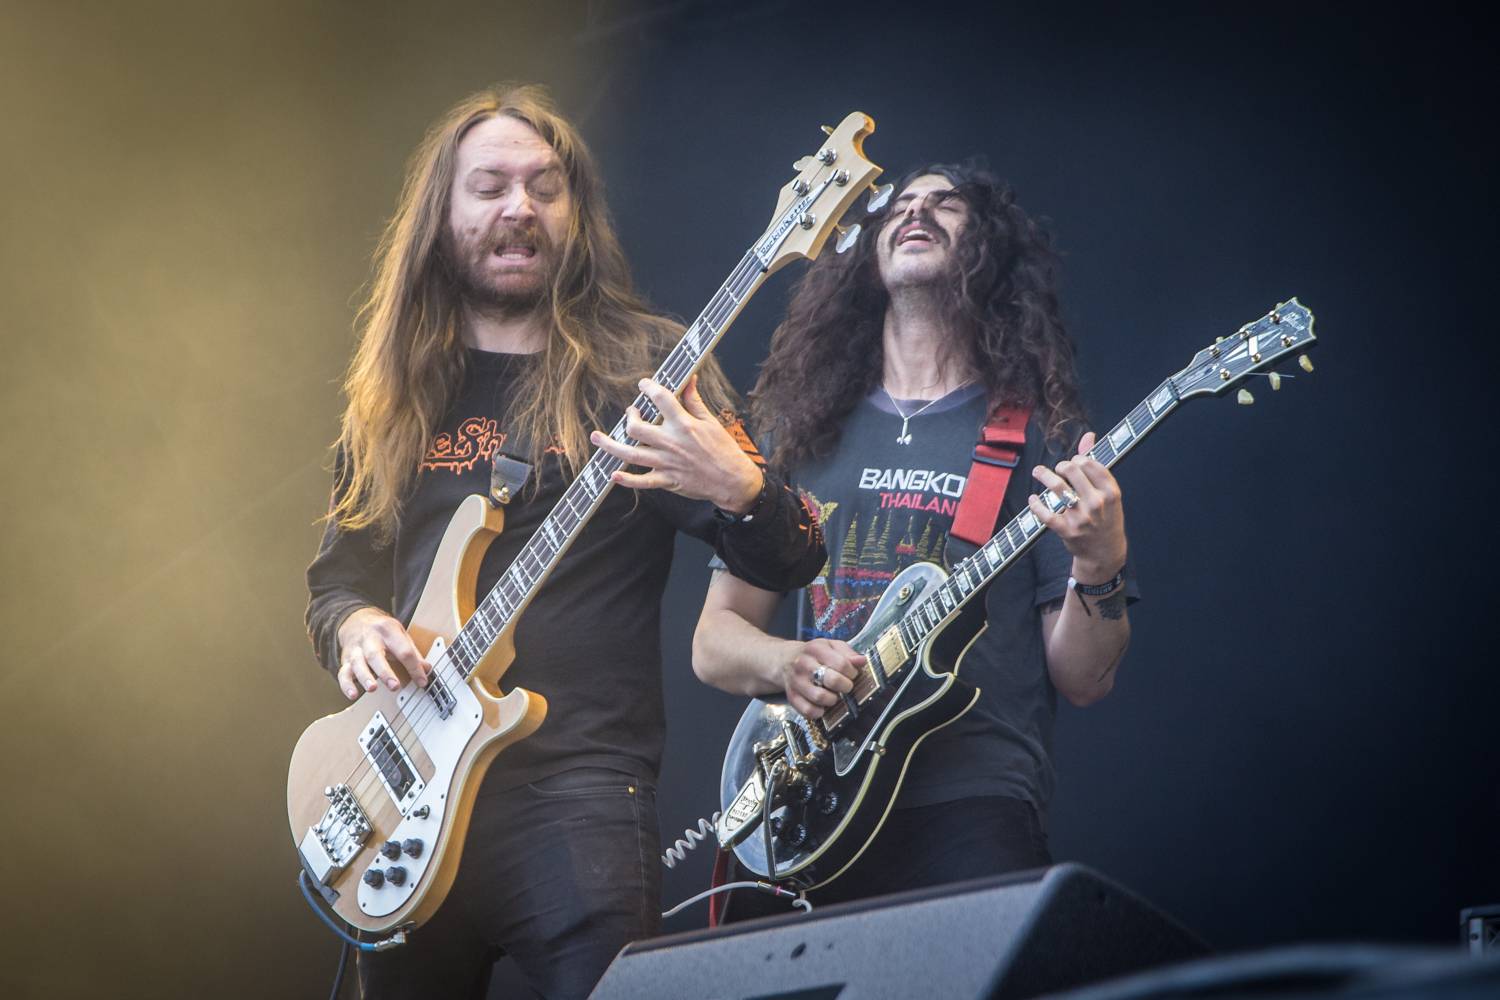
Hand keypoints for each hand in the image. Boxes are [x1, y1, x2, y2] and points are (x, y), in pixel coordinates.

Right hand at [335, 607, 430, 700]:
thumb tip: (426, 669)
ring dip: (365, 677)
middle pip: (375, 655)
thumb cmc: (381, 630)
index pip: (403, 650)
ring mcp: (356, 649)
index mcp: (388, 630)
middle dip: (385, 672)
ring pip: (357, 663)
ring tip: (372, 688)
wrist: (356, 619)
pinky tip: (353, 694)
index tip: (422, 681)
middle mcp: (370, 639)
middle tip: (394, 686)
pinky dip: (346, 685)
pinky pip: (343, 673)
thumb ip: (413, 652)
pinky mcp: (345, 660)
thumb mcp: (400, 634)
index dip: (414, 667)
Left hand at [589, 375, 763, 513]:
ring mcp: (666, 463)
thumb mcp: (711, 421)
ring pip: (631, 454)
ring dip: (610, 446)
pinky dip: (626, 480)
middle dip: (629, 417)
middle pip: (636, 428)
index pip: (660, 398)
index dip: (648, 387)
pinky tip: (613, 475)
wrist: (732, 481)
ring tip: (596, 437)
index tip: (644, 385)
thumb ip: (694, 401)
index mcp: (684, 424)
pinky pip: (642, 482)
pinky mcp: (667, 480)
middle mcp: (671, 443)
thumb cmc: (724, 450)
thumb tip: (689, 380)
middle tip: (631, 413)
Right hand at [782, 638, 865, 719]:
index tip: (852, 674)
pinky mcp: (792, 697)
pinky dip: (819, 712)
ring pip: (820, 697)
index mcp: (815, 649)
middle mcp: (803, 664)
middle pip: (832, 680)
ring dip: (833, 700)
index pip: (841, 663)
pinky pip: (808, 710)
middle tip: (846, 686)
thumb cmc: (814, 654)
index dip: (852, 672)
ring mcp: (796, 681)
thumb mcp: (830, 646)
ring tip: (834, 695)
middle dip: (846, 686)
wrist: (785, 660)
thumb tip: (861, 661)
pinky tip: (822, 706)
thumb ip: (847, 652)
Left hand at [1027, 431, 1127, 582]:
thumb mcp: (1108, 493)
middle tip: (1058, 469)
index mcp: (1111, 492)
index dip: (1078, 459)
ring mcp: (1081, 518)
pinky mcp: (1067, 531)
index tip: (1074, 462)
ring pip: (1057, 488)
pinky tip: (1033, 499)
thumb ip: (1096, 464)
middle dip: (1061, 466)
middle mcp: (1097, 503)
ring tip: (1038, 472)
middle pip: (1072, 471)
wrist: (1105, 552)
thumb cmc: (1106, 517)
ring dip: (1043, 476)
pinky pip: (1046, 514)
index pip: (1090, 463)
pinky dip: (1036, 505)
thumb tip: (1088, 435)